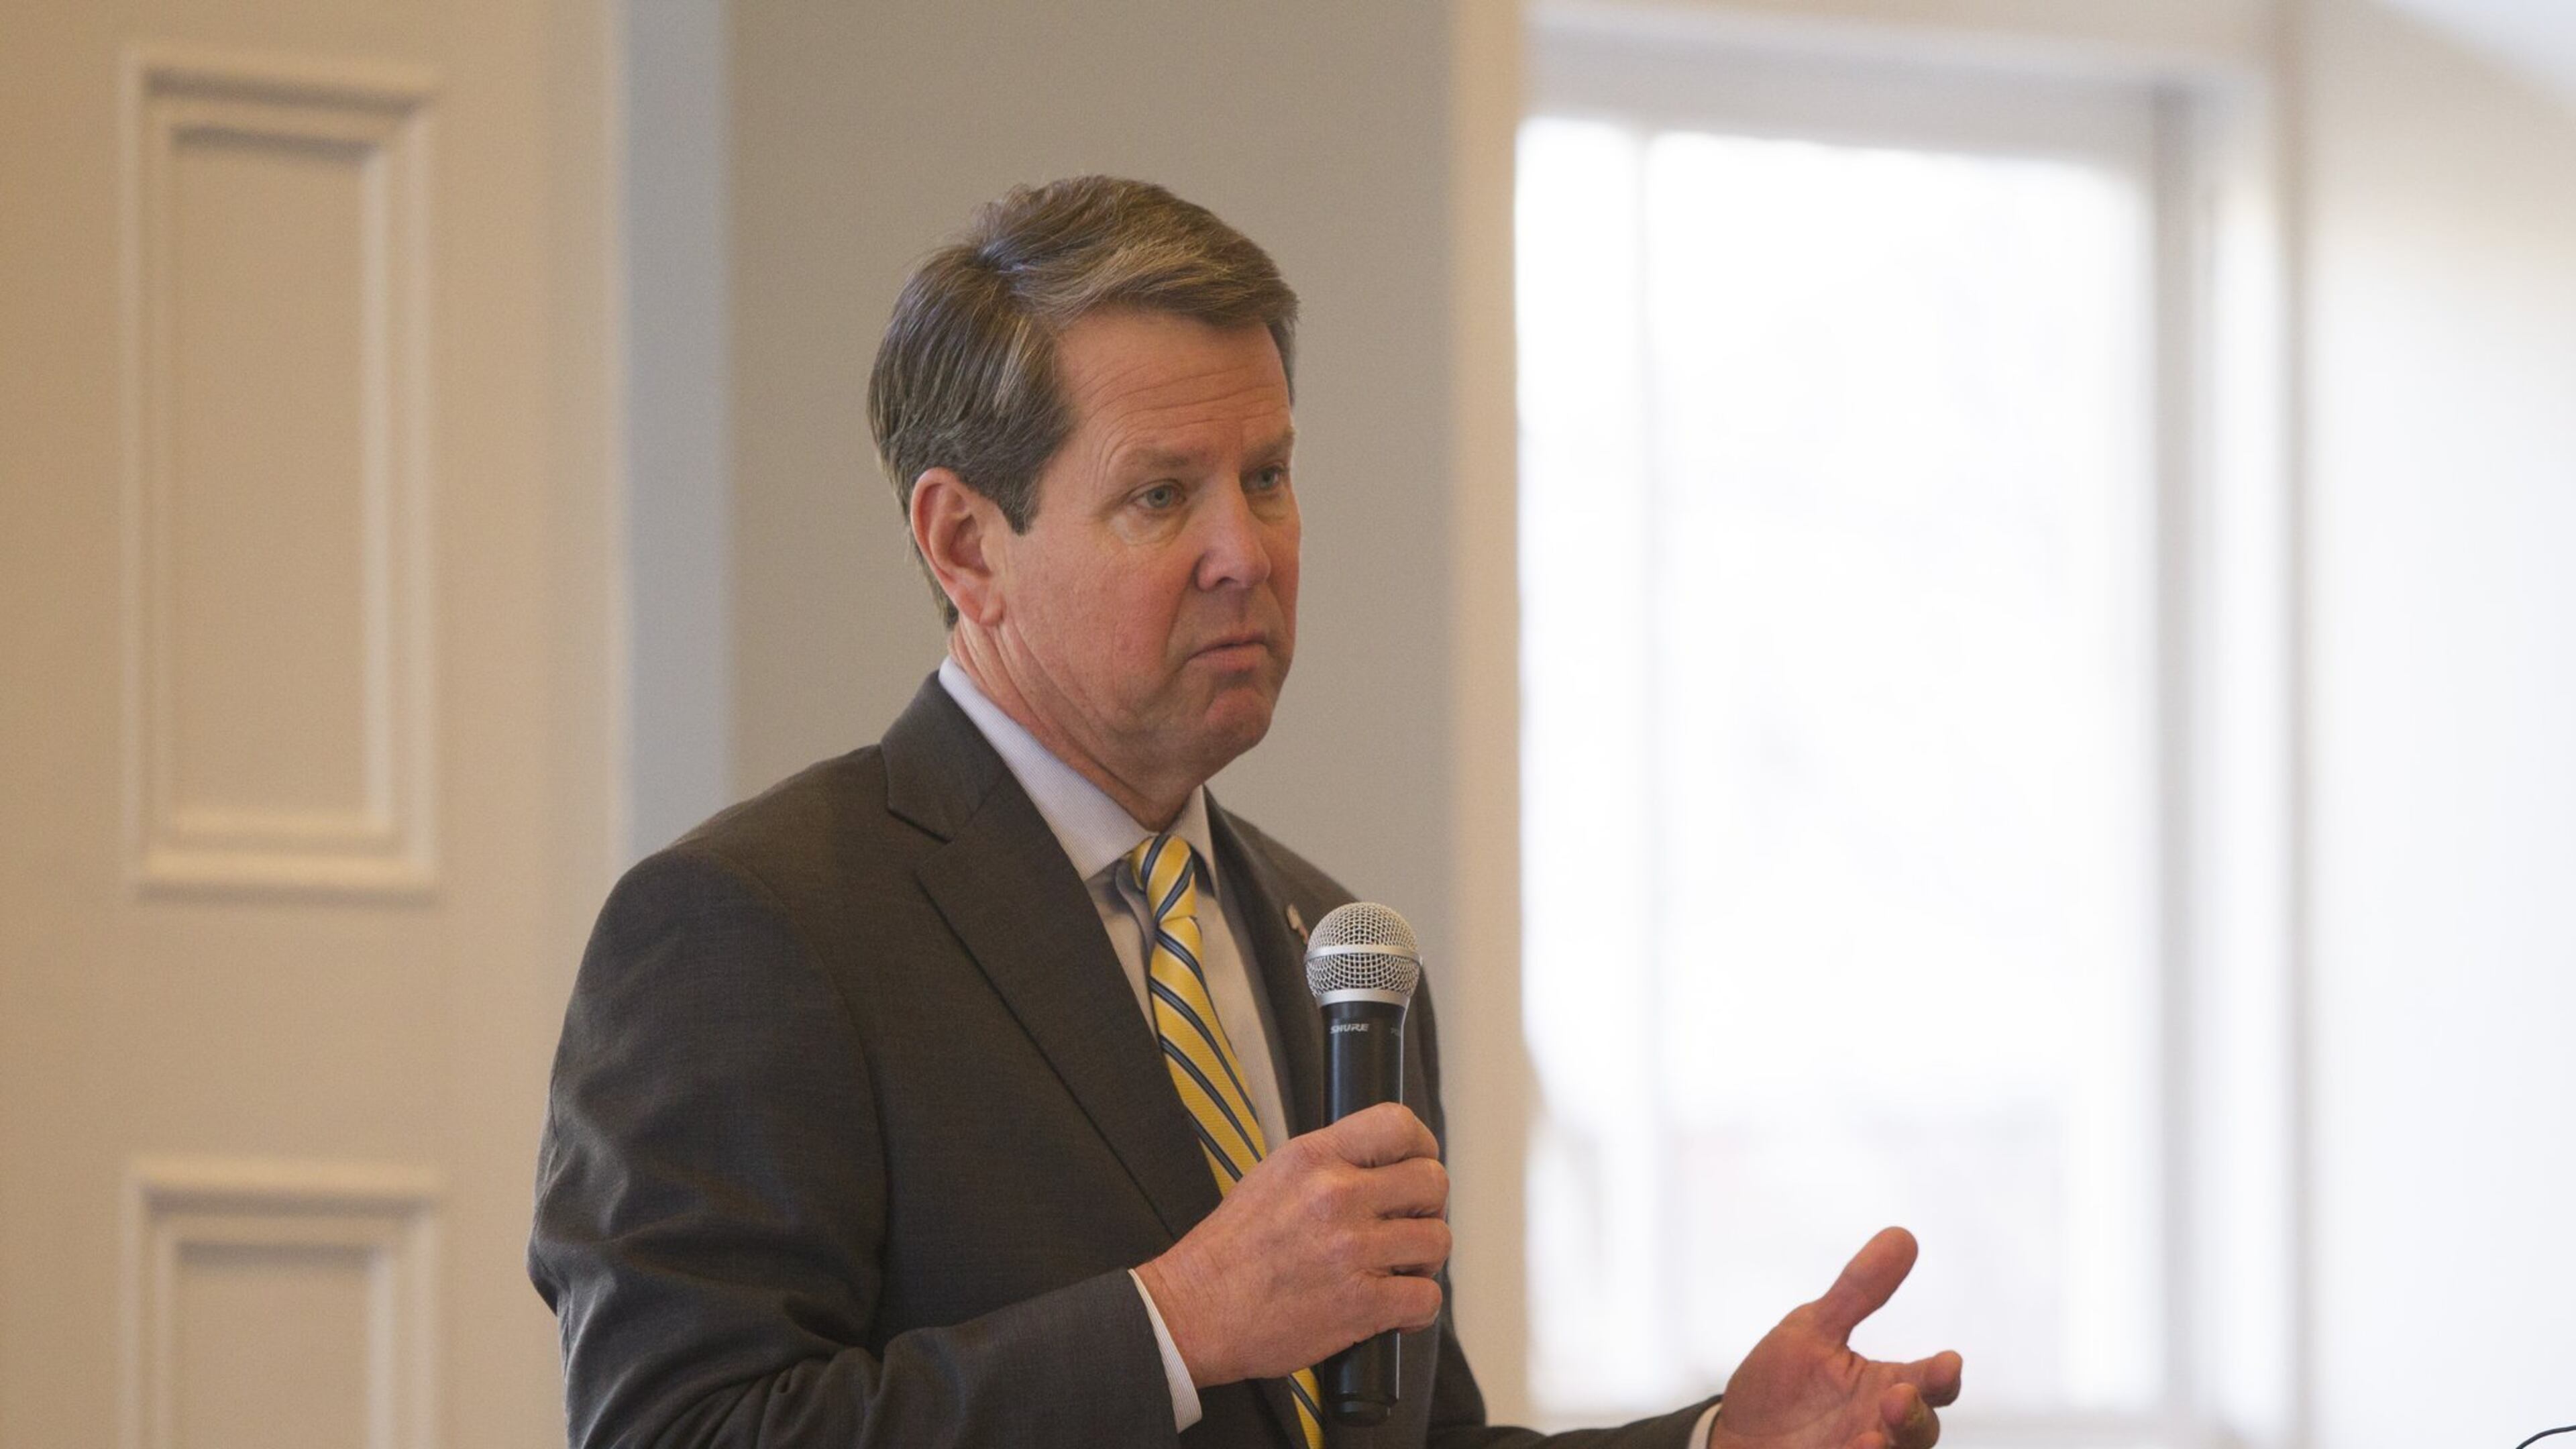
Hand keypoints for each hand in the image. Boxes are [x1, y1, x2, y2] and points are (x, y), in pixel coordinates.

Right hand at [1136, 1101, 1450, 1385]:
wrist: (1194, 1310)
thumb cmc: (1228, 1251)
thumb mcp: (1272, 1176)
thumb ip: (1329, 1164)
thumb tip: (1381, 1166)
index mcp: (1313, 1158)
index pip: (1398, 1125)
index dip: (1422, 1147)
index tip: (1418, 1165)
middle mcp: (1337, 1196)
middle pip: (1432, 1183)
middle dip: (1427, 1207)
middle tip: (1406, 1225)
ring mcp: (1351, 1250)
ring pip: (1436, 1240)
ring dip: (1423, 1259)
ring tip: (1396, 1269)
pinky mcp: (1360, 1304)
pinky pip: (1425, 1299)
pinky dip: (1417, 1308)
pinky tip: (1395, 1308)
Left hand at [1709, 1227, 1962, 1448]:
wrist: (1732, 1436)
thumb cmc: (1779, 1384)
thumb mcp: (1813, 1329)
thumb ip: (1858, 1291)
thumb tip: (1903, 1235)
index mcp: (1884, 1386)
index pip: (1930, 1383)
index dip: (1942, 1376)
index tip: (1948, 1361)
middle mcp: (1880, 1426)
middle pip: (1921, 1428)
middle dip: (1914, 1415)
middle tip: (1897, 1397)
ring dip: (1890, 1443)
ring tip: (1870, 1435)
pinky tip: (1852, 1448)